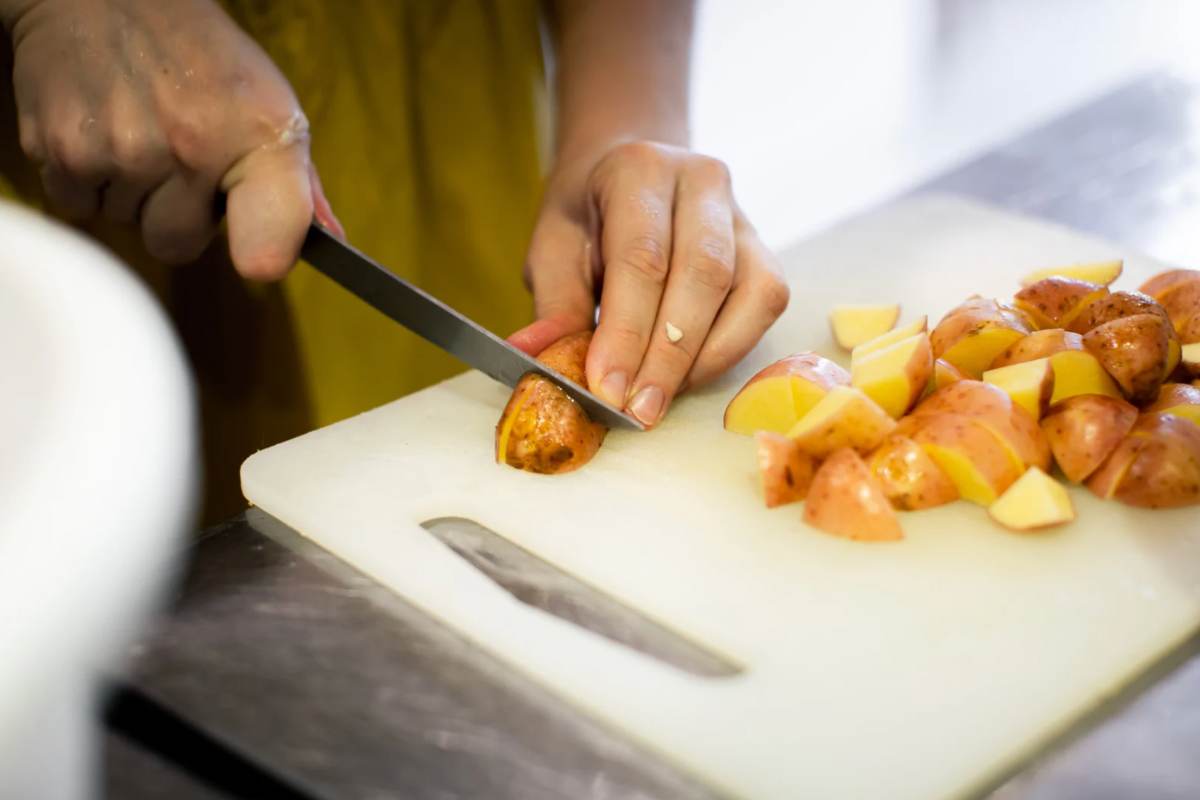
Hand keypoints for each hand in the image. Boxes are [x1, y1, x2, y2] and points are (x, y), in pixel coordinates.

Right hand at [4, 0, 341, 278]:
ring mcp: (122, 152)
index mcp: (258, 139)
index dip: (263, 257)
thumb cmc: (204, 59)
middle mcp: (190, 148)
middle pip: (177, 246)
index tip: (258, 259)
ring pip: (126, 225)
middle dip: (175, 215)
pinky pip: (78, 205)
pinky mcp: (61, 150)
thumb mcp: (271, 104)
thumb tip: (329, 241)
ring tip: (139, 133)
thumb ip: (299, 183)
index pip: (268, 240)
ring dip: (131, 193)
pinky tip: (103, 133)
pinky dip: (86, 180)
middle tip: (177, 160)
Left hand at [512, 141, 788, 427]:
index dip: (627, 332)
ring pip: (749, 292)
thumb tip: (538, 359)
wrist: (627, 170)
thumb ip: (555, 304)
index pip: (641, 257)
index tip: (608, 389)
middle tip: (637, 410)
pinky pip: (765, 303)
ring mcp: (741, 213)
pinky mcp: (763, 247)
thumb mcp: (554, 247)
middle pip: (703, 275)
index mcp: (639, 170)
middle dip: (668, 356)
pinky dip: (731, 348)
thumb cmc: (588, 215)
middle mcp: (701, 181)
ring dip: (705, 358)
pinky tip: (690, 375)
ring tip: (661, 398)